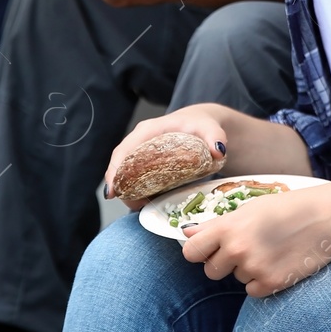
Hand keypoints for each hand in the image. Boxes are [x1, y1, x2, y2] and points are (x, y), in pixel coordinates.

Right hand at [104, 106, 229, 208]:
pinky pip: (138, 180)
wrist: (204, 125)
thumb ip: (215, 136)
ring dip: (129, 192)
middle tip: (129, 204)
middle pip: (121, 164)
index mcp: (149, 130)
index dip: (115, 170)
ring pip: (127, 174)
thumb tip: (218, 150)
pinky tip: (146, 204)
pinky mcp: (149, 165)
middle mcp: (141, 141)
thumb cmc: (203, 124)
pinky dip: (139, 192)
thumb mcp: (209, 127)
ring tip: (139, 207)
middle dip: (120, 185)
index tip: (112, 191)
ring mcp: (143, 154)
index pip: (124, 150)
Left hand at [180, 182, 330, 296]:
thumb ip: (216, 225)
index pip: (191, 251)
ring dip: (247, 269)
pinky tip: (278, 263)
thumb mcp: (248, 209)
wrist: (326, 218)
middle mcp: (237, 249)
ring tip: (270, 250)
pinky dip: (262, 282)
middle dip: (223, 264)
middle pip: (211, 271)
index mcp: (227, 227)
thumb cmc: (285, 208)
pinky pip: (253, 291)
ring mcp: (254, 268)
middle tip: (247, 248)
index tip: (210, 249)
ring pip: (236, 279)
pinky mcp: (271, 284)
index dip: (200, 251)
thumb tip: (186, 232)